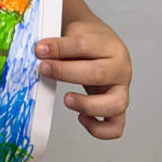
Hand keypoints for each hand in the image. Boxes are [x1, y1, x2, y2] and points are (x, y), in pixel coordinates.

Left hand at [36, 20, 131, 139]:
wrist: (103, 42)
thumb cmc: (87, 39)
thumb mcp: (75, 32)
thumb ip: (60, 43)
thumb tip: (39, 52)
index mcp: (109, 45)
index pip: (85, 45)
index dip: (60, 48)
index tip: (40, 49)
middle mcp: (120, 68)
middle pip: (97, 74)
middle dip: (66, 73)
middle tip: (44, 69)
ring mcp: (122, 89)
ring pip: (115, 104)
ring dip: (87, 105)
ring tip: (67, 100)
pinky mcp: (118, 106)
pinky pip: (115, 127)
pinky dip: (98, 129)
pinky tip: (81, 118)